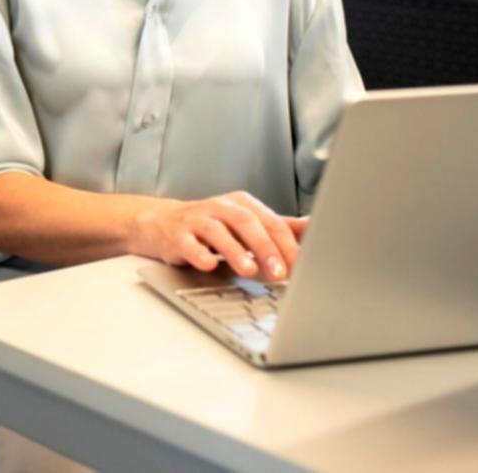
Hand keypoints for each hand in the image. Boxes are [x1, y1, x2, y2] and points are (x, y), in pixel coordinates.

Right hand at [136, 191, 306, 280]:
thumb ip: (279, 227)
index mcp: (242, 204)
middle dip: (265, 248)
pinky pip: (188, 244)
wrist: (163, 223)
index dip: (287, 244)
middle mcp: (220, 208)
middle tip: (280, 273)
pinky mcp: (176, 235)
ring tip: (249, 270)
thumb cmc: (212, 226)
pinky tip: (209, 265)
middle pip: (246, 223)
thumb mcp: (247, 223)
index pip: (270, 222)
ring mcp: (197, 220)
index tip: (300, 265)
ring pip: (217, 232)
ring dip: (235, 251)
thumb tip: (314, 228)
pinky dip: (199, 254)